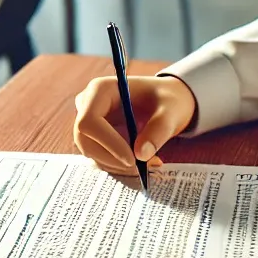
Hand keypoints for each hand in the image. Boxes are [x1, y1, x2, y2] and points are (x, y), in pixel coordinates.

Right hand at [73, 74, 196, 175]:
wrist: (166, 102)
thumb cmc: (167, 100)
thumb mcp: (171, 111)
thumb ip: (159, 130)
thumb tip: (141, 155)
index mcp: (101, 90)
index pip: (89, 121)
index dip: (107, 142)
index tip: (132, 158)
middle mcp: (88, 105)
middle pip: (85, 141)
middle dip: (113, 159)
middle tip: (143, 167)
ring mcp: (90, 123)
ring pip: (93, 153)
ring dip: (119, 165)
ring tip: (150, 163)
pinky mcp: (95, 138)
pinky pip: (100, 158)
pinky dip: (120, 166)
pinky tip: (143, 162)